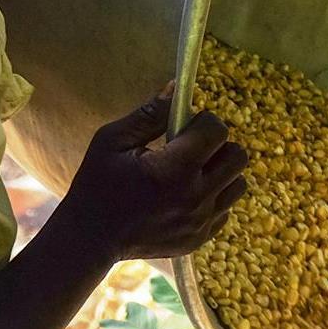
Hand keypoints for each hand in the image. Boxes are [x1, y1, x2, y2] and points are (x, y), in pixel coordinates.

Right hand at [60, 90, 248, 262]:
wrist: (90, 240)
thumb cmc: (97, 185)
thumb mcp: (112, 141)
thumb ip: (149, 114)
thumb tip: (176, 88)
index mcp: (174, 169)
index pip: (217, 130)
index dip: (203, 121)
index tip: (184, 126)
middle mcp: (195, 197)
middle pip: (237, 156)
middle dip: (217, 145)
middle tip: (191, 148)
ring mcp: (200, 222)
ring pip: (238, 184)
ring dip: (220, 172)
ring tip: (191, 172)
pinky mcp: (201, 238)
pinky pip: (225, 209)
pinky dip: (213, 198)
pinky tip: (186, 196)